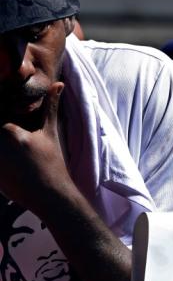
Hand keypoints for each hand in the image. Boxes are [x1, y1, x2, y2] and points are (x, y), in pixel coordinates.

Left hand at [0, 83, 72, 212]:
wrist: (50, 196)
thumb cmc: (51, 163)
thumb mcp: (50, 133)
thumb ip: (50, 107)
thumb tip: (58, 84)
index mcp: (8, 130)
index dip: (1, 110)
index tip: (11, 124)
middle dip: (0, 127)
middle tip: (14, 140)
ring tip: (11, 151)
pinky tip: (7, 162)